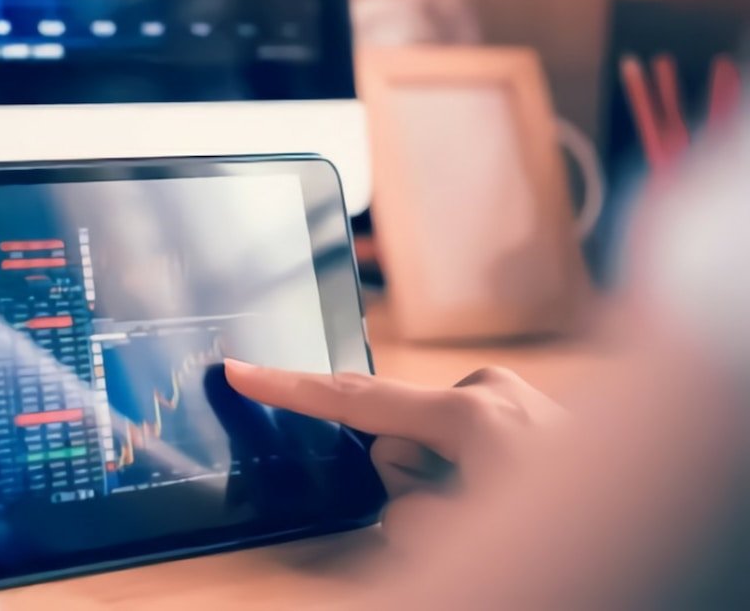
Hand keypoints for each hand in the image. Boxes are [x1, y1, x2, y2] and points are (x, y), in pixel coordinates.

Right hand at [225, 361, 563, 537]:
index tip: (240, 370)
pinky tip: (516, 501)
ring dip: (449, 489)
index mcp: (475, 414)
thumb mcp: (460, 539)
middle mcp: (497, 395)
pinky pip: (470, 450)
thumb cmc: (574, 547)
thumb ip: (409, 506)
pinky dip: (475, 479)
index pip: (357, 399)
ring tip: (504, 516)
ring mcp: (521, 403)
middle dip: (410, 482)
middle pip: (396, 438)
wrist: (676, 541)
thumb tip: (409, 490)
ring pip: (434, 450)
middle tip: (464, 521)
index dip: (289, 389)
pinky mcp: (535, 419)